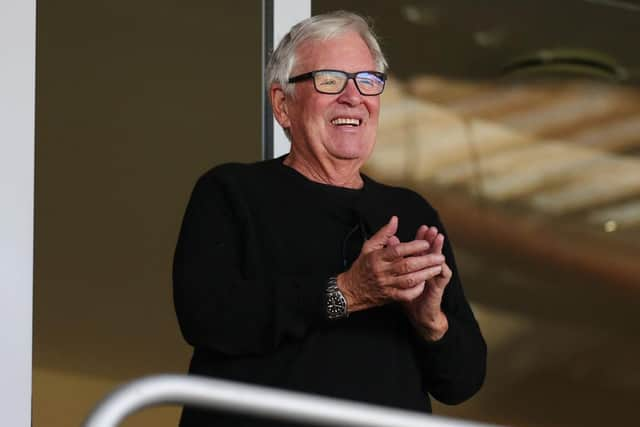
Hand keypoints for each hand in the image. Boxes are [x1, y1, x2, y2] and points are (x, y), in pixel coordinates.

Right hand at [337, 216, 444, 312]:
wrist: (350, 291)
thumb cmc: (362, 266)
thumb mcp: (369, 247)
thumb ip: (384, 233)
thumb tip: (395, 219)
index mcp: (377, 257)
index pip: (397, 250)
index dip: (413, 246)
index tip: (426, 243)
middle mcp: (382, 271)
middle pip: (407, 266)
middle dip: (425, 261)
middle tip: (440, 256)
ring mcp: (386, 285)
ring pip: (408, 280)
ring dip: (425, 274)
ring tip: (438, 268)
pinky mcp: (389, 297)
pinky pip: (405, 295)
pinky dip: (416, 290)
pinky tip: (425, 283)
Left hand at [399, 225, 451, 341]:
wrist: (416, 313)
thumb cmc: (405, 292)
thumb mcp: (397, 274)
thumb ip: (395, 256)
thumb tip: (391, 240)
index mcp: (418, 263)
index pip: (421, 247)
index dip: (421, 238)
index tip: (422, 228)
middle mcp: (427, 268)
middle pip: (431, 250)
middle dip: (430, 239)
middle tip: (431, 229)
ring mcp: (434, 276)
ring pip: (438, 259)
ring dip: (438, 249)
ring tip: (439, 238)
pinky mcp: (439, 286)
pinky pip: (443, 275)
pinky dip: (442, 267)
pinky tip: (441, 261)